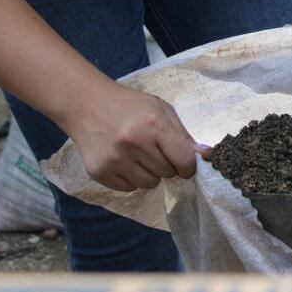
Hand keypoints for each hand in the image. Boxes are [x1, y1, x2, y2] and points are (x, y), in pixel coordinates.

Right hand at [61, 83, 203, 191]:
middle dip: (167, 165)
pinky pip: (129, 188)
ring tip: (139, 155)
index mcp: (153, 125)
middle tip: (154, 150)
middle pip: (167, 173)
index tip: (184, 163)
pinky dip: (131, 178)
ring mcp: (115, 160)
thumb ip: (183, 133)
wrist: (85, 104)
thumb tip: (205, 154)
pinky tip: (124, 160)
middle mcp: (133, 143)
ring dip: (150, 173)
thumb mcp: (160, 109)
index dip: (188, 166)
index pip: (183, 160)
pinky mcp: (100, 172)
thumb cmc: (129, 105)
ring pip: (150, 184)